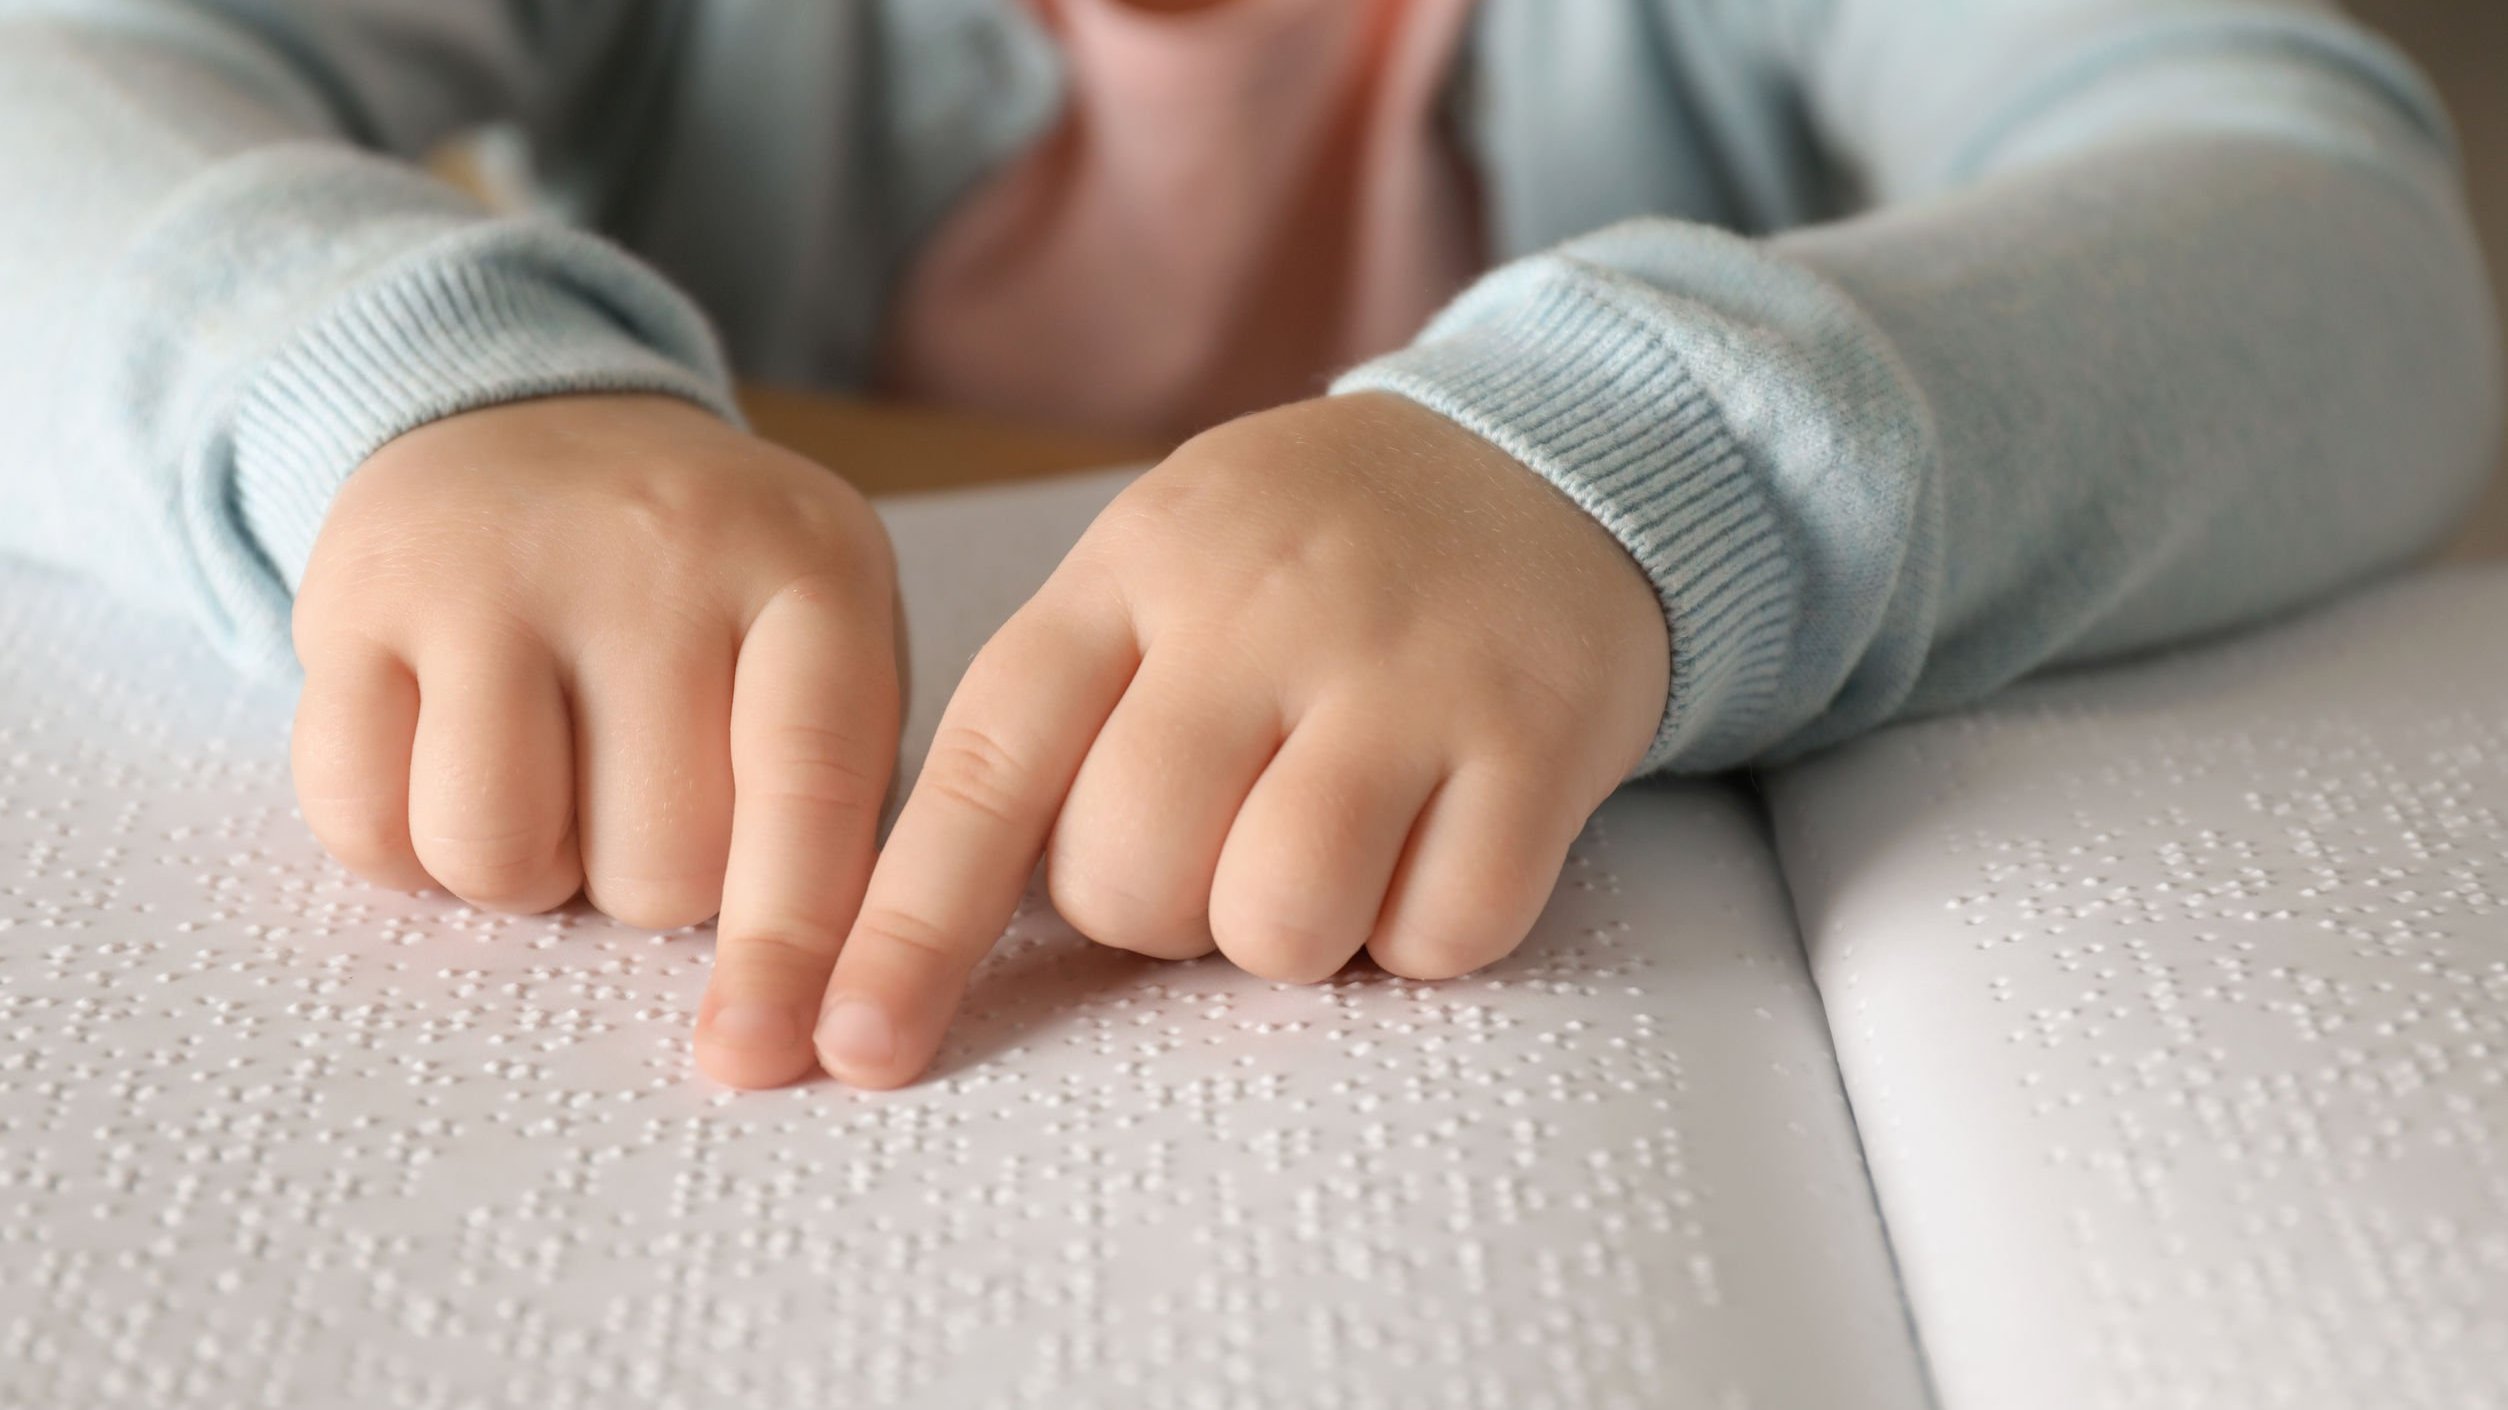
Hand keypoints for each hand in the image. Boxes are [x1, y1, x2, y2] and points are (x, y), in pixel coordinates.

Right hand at [290, 394, 901, 1090]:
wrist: (532, 420)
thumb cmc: (709, 590)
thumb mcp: (822, 640)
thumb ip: (836, 802)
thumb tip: (810, 1014)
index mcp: (809, 570)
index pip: (809, 785)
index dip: (794, 942)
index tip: (772, 1058)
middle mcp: (657, 551)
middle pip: (656, 864)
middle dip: (651, 882)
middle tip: (640, 788)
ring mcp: (495, 566)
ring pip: (498, 856)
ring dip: (525, 875)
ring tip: (553, 781)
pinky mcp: (354, 599)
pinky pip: (362, 821)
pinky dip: (401, 850)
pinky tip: (443, 765)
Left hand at [813, 392, 1669, 1087]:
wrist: (1539, 459)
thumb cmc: (1307, 560)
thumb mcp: (1157, 572)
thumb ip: (1060, 719)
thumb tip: (925, 931)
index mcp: (1132, 571)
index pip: (987, 764)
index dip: (911, 923)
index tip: (853, 1046)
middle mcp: (1259, 611)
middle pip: (1131, 879)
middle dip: (1157, 913)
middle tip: (1225, 836)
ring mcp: (1405, 669)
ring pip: (1280, 924)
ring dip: (1292, 933)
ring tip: (1330, 842)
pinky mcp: (1536, 733)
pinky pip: (1441, 935)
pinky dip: (1426, 930)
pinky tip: (1436, 835)